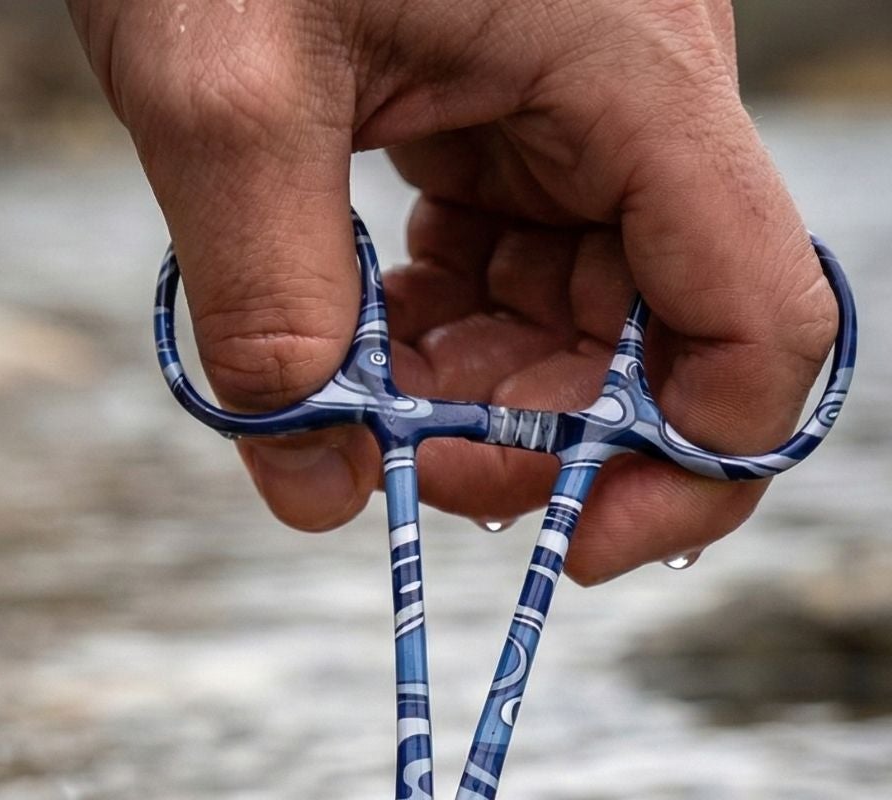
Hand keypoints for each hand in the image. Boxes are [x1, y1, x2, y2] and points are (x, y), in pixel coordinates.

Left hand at [73, 0, 835, 580]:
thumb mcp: (220, 84)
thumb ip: (268, 303)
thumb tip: (318, 493)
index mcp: (630, 76)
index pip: (754, 318)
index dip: (688, 466)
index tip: (566, 548)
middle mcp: (633, 105)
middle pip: (658, 348)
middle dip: (536, 442)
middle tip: (392, 470)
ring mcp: (573, 115)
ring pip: (578, 328)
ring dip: (473, 398)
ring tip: (354, 397)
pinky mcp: (504, 123)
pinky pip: (509, 276)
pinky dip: (437, 337)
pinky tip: (356, 338)